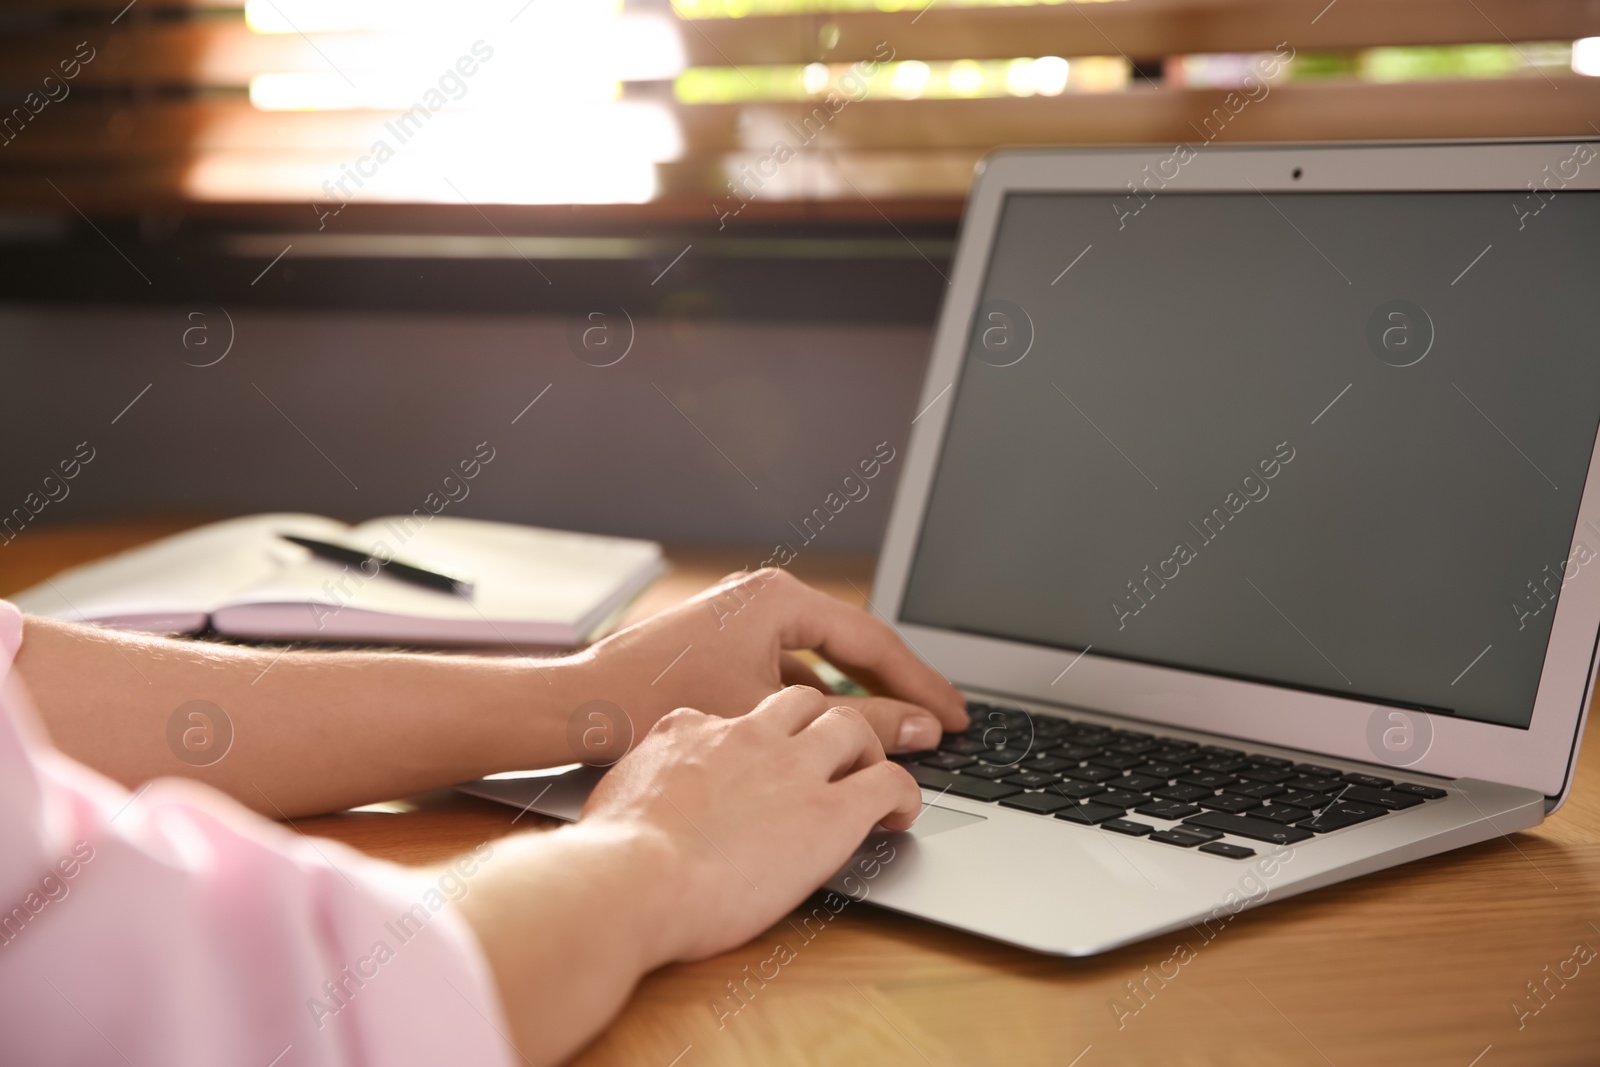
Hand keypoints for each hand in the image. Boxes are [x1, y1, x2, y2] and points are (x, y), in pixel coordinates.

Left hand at [572, 568, 968, 755]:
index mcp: (780, 598)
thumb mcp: (775, 717)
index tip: (957, 715)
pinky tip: (834, 739)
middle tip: (944, 724)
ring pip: (820, 663)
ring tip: (900, 734)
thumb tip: (921, 729)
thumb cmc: (659, 704)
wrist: (575, 711)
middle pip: (852, 647)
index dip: (922, 684)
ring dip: (858, 699)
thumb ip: (859, 722)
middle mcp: (762, 598)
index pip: (874, 641)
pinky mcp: (722, 648)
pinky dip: (817, 704)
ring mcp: (740, 622)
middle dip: (898, 689)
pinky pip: (789, 673)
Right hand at [578, 685, 923, 962]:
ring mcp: (792, 767)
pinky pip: (888, 781)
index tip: (763, 758)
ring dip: (867, 748)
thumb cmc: (612, 857)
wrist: (630, 878)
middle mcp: (746, 733)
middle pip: (803, 700)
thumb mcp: (616, 795)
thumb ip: (643, 782)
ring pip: (851, 725)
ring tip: (869, 777)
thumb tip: (638, 799)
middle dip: (822, 721)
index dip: (757, 736)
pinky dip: (903, 793)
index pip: (735, 714)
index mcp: (690, 727)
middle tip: (834, 751)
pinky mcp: (830, 811)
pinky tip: (899, 814)